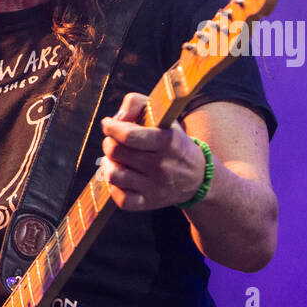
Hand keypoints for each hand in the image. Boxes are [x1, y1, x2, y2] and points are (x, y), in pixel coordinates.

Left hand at [99, 92, 205, 210]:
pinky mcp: (149, 203)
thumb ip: (137, 103)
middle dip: (109, 143)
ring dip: (108, 164)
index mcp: (166, 141)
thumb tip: (116, 117)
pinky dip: (114, 188)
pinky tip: (119, 177)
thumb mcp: (162, 116)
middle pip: (117, 153)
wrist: (198, 176)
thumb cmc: (172, 140)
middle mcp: (162, 165)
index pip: (128, 136)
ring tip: (115, 160)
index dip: (111, 128)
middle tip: (113, 142)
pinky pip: (121, 200)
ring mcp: (155, 187)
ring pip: (114, 176)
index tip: (108, 124)